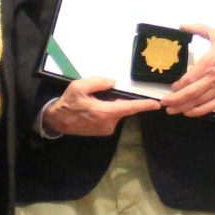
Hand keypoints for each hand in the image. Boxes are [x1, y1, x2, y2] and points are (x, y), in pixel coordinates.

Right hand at [43, 76, 160, 135]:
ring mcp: (106, 129)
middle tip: (102, 95)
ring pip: (117, 112)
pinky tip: (94, 108)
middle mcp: (109, 123)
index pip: (129, 108)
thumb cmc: (68, 103)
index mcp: (104, 112)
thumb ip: (98, 82)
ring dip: (111, 105)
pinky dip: (107, 110)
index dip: (144, 105)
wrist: (58, 121)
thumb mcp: (79, 87)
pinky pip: (111, 117)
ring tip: (94, 101)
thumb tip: (113, 82)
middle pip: (122, 108)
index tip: (156, 104)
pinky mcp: (103, 131)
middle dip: (117, 99)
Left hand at [162, 24, 214, 115]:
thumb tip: (182, 25)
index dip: (178, 86)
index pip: (189, 78)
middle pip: (191, 93)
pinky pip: (211, 106)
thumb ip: (198, 29)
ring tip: (173, 110)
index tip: (170, 88)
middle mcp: (214, 78)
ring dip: (184, 108)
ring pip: (199, 102)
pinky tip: (190, 113)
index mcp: (210, 63)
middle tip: (165, 104)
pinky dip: (199, 111)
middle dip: (176, 100)